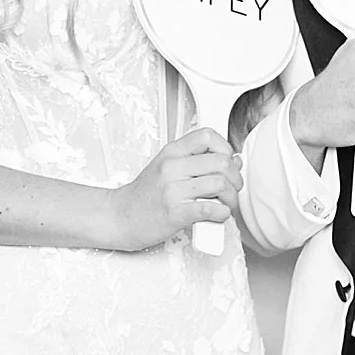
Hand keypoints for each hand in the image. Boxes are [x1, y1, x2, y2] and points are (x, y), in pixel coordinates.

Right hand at [108, 126, 236, 248]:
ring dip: (231, 196)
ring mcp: (173, 190)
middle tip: (233, 187)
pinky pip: (208, 208)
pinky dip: (222, 212)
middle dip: (235, 176)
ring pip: (219, 184)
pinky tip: (220, 215)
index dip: (225, 147)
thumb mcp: (167, 168)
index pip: (208, 136)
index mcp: (172, 152)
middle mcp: (173, 168)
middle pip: (220, 162)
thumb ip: (196, 162)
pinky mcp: (174, 213)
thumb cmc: (144, 195)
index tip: (228, 161)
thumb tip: (232, 162)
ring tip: (227, 203)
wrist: (119, 218)